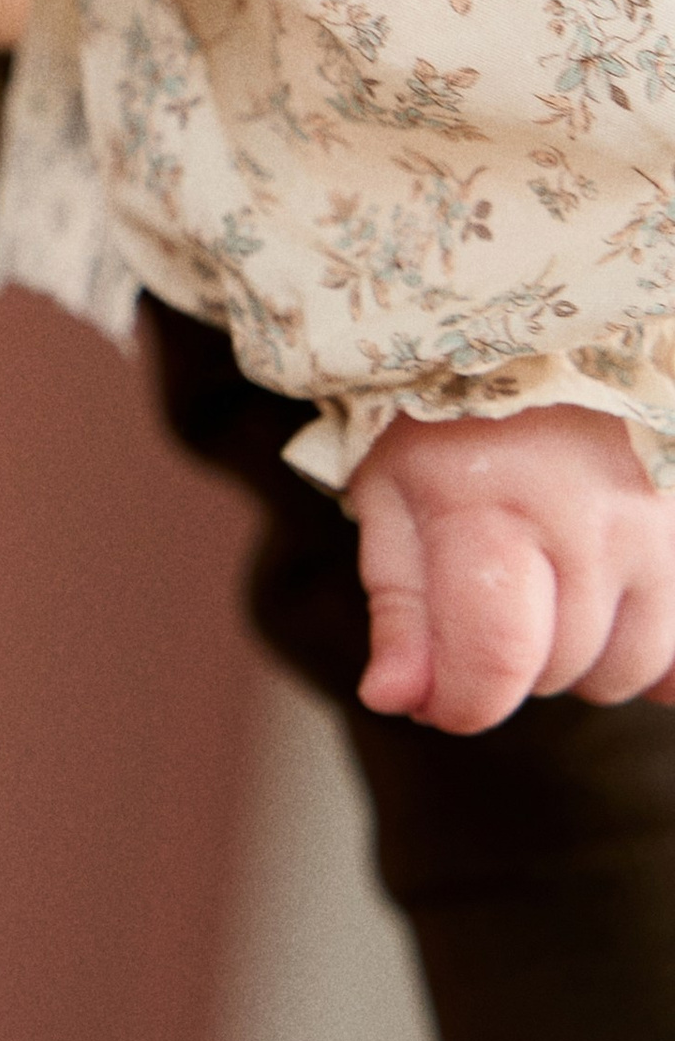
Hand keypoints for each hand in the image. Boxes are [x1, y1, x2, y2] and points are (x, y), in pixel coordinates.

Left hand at [347, 402, 674, 731]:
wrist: (546, 337)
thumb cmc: (454, 418)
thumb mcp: (393, 492)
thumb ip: (399, 606)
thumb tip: (393, 700)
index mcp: (492, 508)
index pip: (496, 658)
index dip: (459, 704)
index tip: (435, 699)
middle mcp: (590, 523)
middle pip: (557, 671)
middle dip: (510, 661)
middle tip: (491, 593)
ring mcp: (661, 531)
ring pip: (630, 670)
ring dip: (583, 655)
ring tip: (550, 585)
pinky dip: (653, 650)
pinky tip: (615, 604)